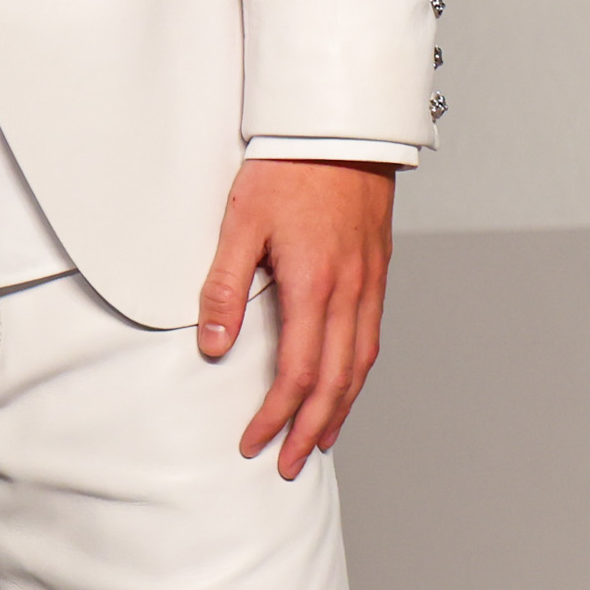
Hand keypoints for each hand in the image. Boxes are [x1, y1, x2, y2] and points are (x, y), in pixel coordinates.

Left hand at [199, 157, 393, 480]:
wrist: (338, 124)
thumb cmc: (286, 166)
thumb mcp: (240, 222)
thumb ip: (224, 287)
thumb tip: (212, 346)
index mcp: (314, 285)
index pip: (298, 373)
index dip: (277, 415)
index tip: (253, 440)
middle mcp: (350, 292)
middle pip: (336, 382)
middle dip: (311, 429)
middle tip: (290, 464)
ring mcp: (369, 282)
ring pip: (360, 364)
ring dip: (340, 409)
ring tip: (320, 439)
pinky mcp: (377, 269)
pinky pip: (371, 336)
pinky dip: (358, 373)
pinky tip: (346, 382)